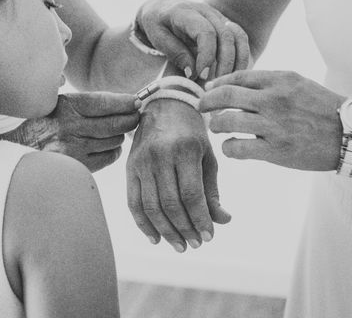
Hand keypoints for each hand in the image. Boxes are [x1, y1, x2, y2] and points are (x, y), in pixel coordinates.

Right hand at [3, 92, 139, 171]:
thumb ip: (86, 103)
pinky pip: (109, 157)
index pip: (105, 102)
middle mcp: (71, 126)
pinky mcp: (78, 166)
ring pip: (114, 140)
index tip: (137, 101)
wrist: (17, 152)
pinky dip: (113, 151)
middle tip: (136, 116)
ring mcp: (74, 148)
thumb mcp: (58, 105)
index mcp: (66, 106)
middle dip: (130, 119)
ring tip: (117, 131)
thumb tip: (123, 102)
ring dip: (120, 135)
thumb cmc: (43, 125)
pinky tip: (108, 146)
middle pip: (115, 123)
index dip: (125, 102)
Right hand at [127, 99, 230, 252]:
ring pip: (151, 206)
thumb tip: (223, 221)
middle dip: (184, 229)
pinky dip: (143, 224)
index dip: (200, 219)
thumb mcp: (208, 156)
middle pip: (170, 204)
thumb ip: (212, 190)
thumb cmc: (191, 132)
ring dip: (165, 231)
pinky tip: (155, 238)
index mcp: (184, 150)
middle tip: (195, 245)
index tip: (209, 237)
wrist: (163, 106)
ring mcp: (141, 162)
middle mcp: (160, 156)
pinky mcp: (129, 167)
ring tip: (179, 245)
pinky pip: (133, 202)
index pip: (191, 194)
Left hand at [136, 0, 249, 79]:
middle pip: (226, 36)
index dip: (207, 56)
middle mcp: (206, 11)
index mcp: (186, 12)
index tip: (201, 75)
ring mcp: (218, 16)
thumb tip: (192, 73)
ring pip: (239, 36)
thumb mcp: (158, 38)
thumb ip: (175, 53)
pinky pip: (240, 39)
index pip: (206, 32)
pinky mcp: (225, 24)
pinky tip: (233, 73)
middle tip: (215, 83)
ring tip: (227, 81)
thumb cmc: (157, 24)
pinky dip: (241, 56)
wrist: (162, 8)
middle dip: (224, 63)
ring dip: (237, 61)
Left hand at [200, 70, 344, 170]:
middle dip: (206, 101)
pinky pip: (238, 148)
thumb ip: (268, 83)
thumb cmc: (320, 107)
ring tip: (216, 127)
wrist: (351, 132)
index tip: (208, 89)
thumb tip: (233, 85)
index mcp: (279, 80)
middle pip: (225, 95)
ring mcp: (274, 125)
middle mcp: (274, 99)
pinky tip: (231, 147)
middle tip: (200, 106)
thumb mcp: (296, 83)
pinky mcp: (276, 150)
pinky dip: (228, 147)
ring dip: (216, 125)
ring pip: (227, 121)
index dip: (217, 83)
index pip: (237, 77)